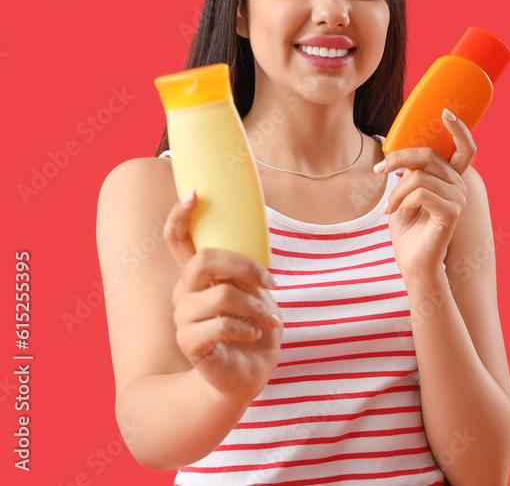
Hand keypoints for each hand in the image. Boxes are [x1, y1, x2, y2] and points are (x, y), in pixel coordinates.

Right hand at [163, 190, 283, 402]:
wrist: (246, 377)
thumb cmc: (252, 331)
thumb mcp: (256, 295)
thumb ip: (248, 272)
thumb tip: (258, 252)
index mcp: (199, 278)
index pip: (177, 239)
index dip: (180, 215)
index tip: (194, 193)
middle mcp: (184, 294)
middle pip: (203, 260)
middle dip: (244, 267)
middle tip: (271, 282)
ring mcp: (184, 319)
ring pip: (221, 296)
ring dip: (256, 306)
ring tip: (270, 320)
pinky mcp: (191, 344)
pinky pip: (220, 325)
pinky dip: (246, 328)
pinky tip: (255, 334)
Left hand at [375, 109, 475, 284]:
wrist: (413, 262)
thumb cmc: (408, 228)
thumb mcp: (405, 192)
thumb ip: (409, 170)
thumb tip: (398, 147)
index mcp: (451, 178)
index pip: (465, 148)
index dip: (459, 128)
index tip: (444, 112)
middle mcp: (459, 185)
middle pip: (429, 155)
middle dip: (399, 158)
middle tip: (380, 170)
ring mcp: (458, 198)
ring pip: (419, 175)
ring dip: (396, 191)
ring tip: (390, 208)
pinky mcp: (451, 212)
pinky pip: (420, 192)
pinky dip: (404, 201)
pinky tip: (403, 214)